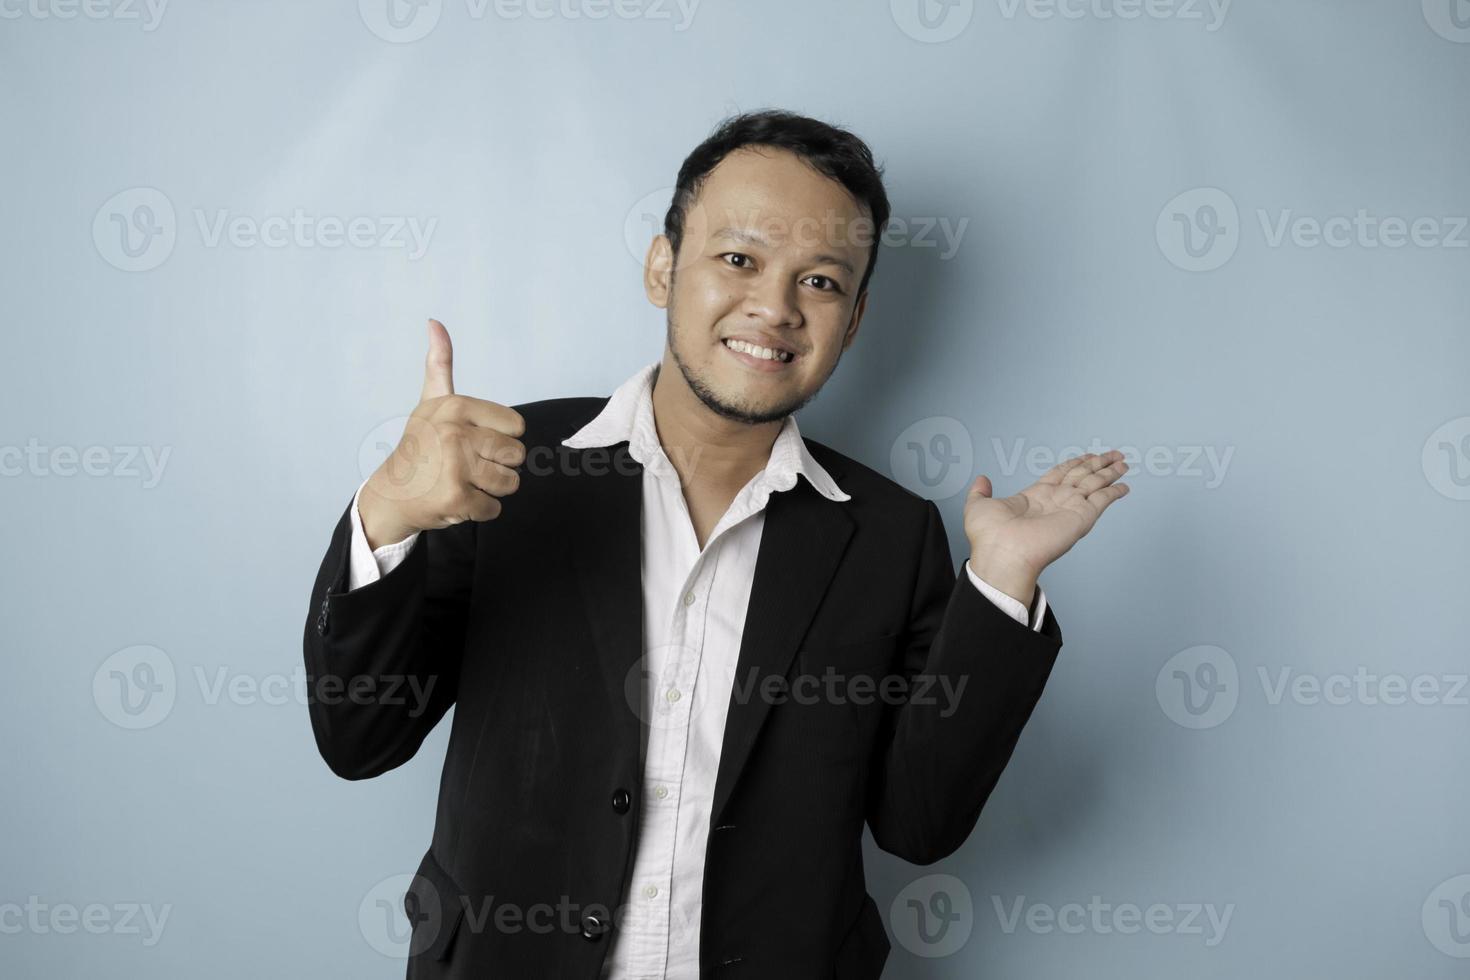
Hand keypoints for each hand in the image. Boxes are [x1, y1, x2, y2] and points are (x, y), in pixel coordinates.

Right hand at [358, 319, 526, 548]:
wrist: (392, 492)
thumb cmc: (421, 445)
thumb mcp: (432, 401)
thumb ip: (440, 363)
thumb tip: (434, 321)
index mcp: (457, 407)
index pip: (516, 427)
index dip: (500, 439)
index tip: (472, 441)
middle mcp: (455, 433)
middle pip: (517, 455)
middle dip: (498, 466)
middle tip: (467, 465)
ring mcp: (456, 466)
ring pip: (510, 483)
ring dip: (491, 489)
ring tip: (463, 481)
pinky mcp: (457, 497)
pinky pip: (495, 508)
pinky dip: (481, 510)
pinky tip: (458, 500)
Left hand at [963, 450, 1130, 604]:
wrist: (1003, 555)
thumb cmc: (989, 536)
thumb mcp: (977, 506)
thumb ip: (981, 491)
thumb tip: (981, 480)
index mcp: (1035, 496)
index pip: (1061, 473)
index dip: (1076, 463)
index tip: (1089, 455)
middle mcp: (1056, 501)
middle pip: (1082, 475)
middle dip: (1099, 464)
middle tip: (1115, 454)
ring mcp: (1070, 508)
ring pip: (1095, 483)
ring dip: (1110, 472)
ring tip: (1123, 463)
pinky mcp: (1081, 517)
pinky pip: (1103, 500)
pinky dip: (1114, 492)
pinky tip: (1124, 486)